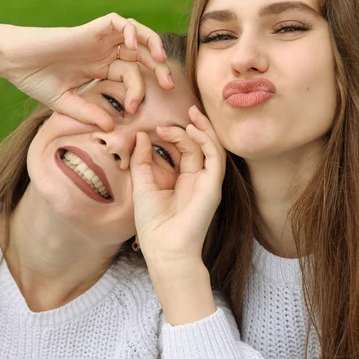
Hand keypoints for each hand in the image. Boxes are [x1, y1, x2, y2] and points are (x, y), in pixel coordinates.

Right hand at [0, 14, 172, 130]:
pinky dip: (130, 30)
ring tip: (161, 62)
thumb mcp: (67, 104)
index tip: (132, 109)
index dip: (137, 91)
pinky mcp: (91, 28)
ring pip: (136, 35)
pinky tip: (132, 45)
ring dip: (152, 46)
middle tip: (168, 85)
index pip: (131, 76)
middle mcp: (104, 53)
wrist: (13, 61)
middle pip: (141, 56)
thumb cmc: (36, 81)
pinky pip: (118, 22)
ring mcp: (99, 39)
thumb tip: (111, 127)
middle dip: (158, 68)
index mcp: (101, 69)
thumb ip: (90, 113)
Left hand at [130, 106, 225, 271]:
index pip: (186, 151)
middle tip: (188, 109)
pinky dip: (207, 142)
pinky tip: (193, 131)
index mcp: (184, 181)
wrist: (164, 249)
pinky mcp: (213, 187)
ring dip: (202, 131)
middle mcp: (199, 180)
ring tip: (189, 116)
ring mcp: (208, 183)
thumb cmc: (153, 224)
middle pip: (201, 146)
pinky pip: (216, 159)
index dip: (176, 135)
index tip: (157, 127)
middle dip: (196, 127)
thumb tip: (142, 135)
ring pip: (212, 149)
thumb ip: (142, 161)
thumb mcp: (142, 185)